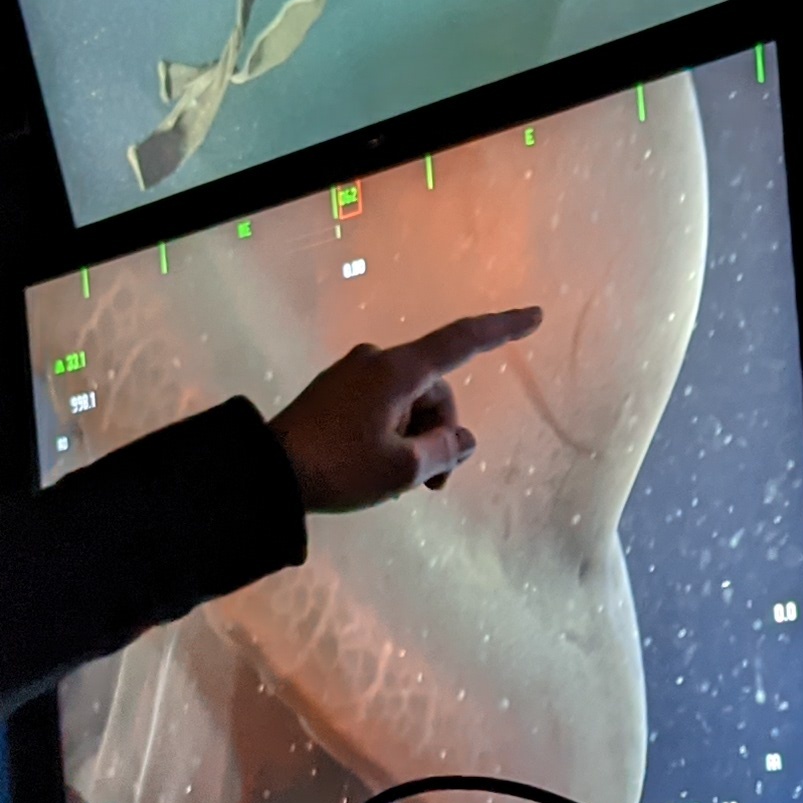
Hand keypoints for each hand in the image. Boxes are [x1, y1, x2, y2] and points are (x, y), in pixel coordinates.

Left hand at [271, 308, 537, 509]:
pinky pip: (383, 408)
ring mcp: (353, 375)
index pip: (462, 342)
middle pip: (435, 391)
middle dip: (441, 434)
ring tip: (399, 484)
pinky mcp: (336, 393)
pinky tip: (378, 469)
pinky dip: (393, 436)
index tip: (535, 315)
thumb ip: (444, 451)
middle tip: (430, 487)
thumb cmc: (339, 468)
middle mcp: (376, 361)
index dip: (502, 330)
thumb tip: (463, 440)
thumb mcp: (402, 469)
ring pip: (409, 404)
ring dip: (416, 441)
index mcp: (397, 370)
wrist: (267, 473)